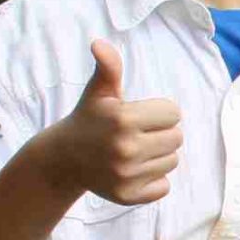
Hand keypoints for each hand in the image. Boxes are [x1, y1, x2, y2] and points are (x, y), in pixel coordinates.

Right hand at [46, 39, 181, 205]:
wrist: (63, 160)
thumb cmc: (88, 120)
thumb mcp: (97, 92)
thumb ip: (108, 67)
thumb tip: (99, 44)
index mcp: (123, 119)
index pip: (174, 113)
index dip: (159, 112)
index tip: (138, 115)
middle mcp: (125, 148)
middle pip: (177, 138)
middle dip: (160, 133)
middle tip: (135, 134)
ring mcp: (126, 175)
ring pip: (172, 161)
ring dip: (158, 156)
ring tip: (132, 151)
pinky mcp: (128, 196)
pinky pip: (164, 186)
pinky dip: (153, 180)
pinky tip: (132, 171)